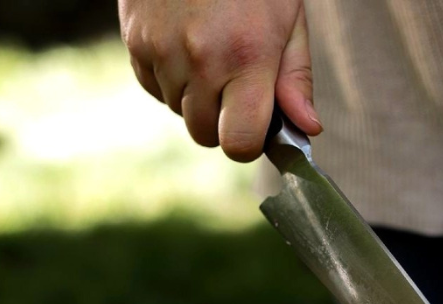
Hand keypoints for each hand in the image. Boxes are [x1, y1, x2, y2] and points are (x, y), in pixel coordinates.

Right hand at [119, 0, 321, 159]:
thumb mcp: (289, 19)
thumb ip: (296, 80)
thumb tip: (307, 129)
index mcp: (246, 57)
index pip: (239, 144)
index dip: (248, 143)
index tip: (255, 127)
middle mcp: (200, 60)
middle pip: (205, 136)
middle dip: (221, 122)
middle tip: (234, 85)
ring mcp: (162, 51)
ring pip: (179, 112)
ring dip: (195, 99)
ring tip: (210, 53)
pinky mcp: (135, 42)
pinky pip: (155, 89)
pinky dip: (170, 80)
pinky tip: (184, 46)